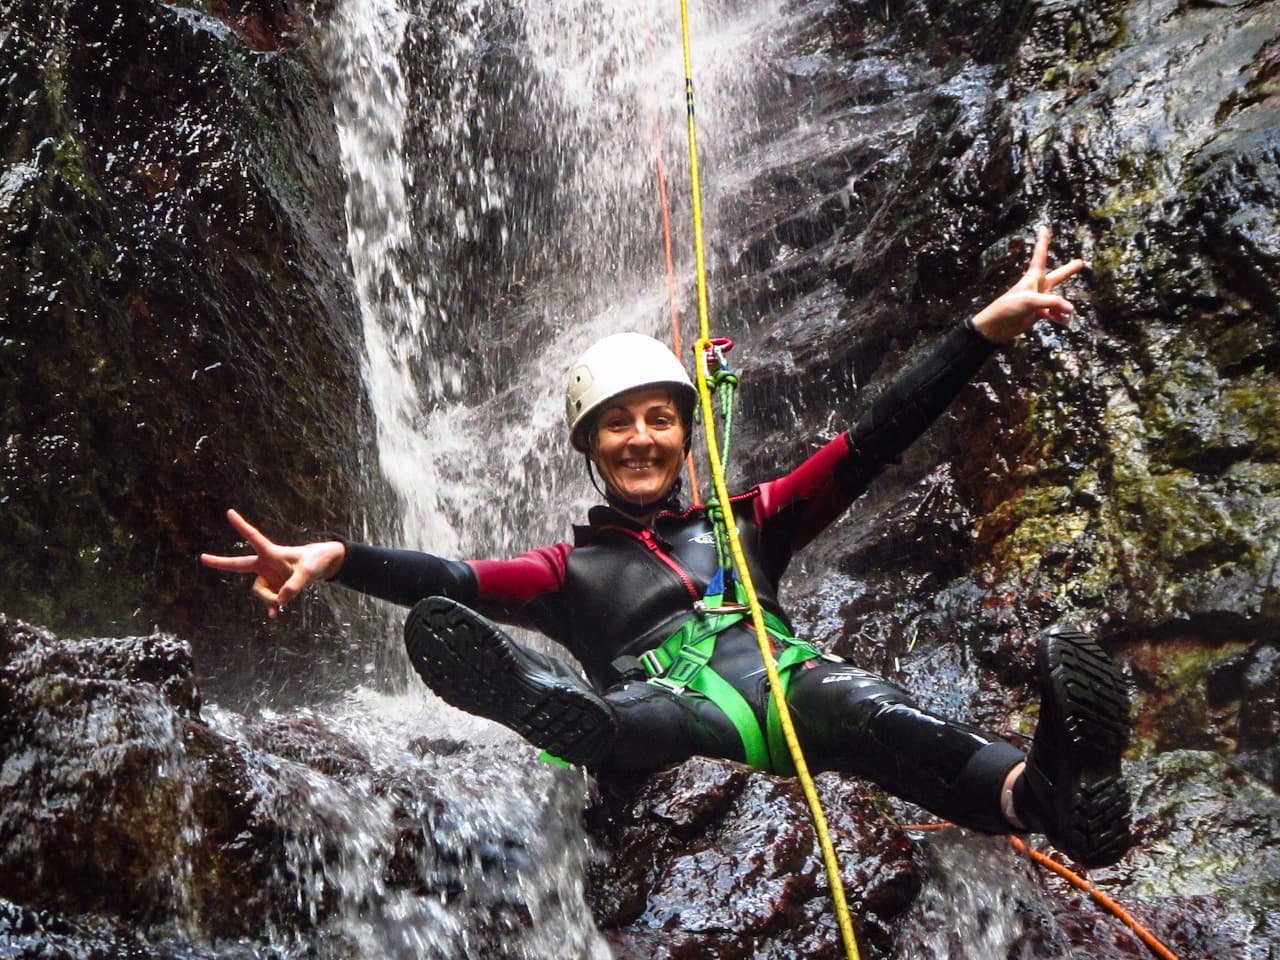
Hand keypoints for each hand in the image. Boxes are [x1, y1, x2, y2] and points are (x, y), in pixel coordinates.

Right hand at [200, 508, 344, 617]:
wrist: (323, 565)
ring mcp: (269, 577)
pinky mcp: (276, 588)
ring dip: (270, 599)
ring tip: (284, 601)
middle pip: (239, 564)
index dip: (242, 526)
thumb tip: (280, 601)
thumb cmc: (316, 561)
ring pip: (260, 591)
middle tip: (202, 557)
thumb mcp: (309, 572)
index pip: (254, 538)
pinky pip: (269, 601)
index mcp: (272, 553)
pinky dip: (272, 607)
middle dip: (221, 562)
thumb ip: (295, 585)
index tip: (229, 512)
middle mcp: (266, 564)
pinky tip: (275, 616)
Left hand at [970, 226, 1085, 342]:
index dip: (1043, 241)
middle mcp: (1037, 287)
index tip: (1043, 227)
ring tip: (1068, 312)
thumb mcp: (1031, 301)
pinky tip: (1060, 320)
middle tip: (1080, 262)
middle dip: (1068, 270)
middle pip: (1057, 276)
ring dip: (1063, 306)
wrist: (996, 327)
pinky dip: (1058, 317)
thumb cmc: (1008, 308)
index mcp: (1032, 277)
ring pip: (1057, 299)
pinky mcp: (1038, 313)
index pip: (1040, 255)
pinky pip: (1054, 313)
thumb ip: (1052, 302)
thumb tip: (1069, 308)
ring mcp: (1038, 300)